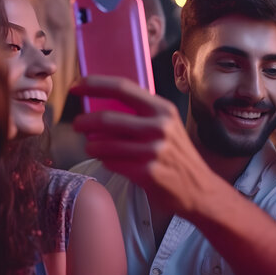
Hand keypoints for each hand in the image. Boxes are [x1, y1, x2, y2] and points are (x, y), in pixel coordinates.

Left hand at [70, 75, 217, 214]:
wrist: (199, 189)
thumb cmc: (177, 156)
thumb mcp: (167, 126)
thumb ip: (142, 113)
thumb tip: (102, 102)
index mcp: (163, 109)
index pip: (122, 88)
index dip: (95, 85)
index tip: (75, 86)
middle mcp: (160, 126)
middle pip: (108, 118)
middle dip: (84, 121)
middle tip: (76, 124)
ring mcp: (154, 150)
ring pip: (105, 144)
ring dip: (91, 145)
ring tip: (89, 146)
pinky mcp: (147, 172)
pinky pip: (112, 163)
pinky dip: (105, 161)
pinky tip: (107, 161)